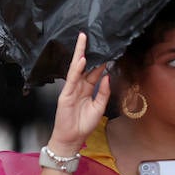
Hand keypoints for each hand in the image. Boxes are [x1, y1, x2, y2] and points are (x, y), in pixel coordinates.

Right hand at [48, 32, 109, 155]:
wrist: (72, 139)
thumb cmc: (84, 125)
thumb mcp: (99, 107)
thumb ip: (103, 92)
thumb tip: (108, 76)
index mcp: (87, 90)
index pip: (94, 72)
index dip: (100, 61)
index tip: (106, 50)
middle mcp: (79, 87)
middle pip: (84, 66)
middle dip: (87, 51)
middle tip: (91, 36)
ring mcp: (71, 89)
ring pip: (76, 68)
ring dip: (80, 54)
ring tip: (83, 40)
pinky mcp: (65, 94)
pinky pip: (72, 79)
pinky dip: (76, 69)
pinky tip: (81, 59)